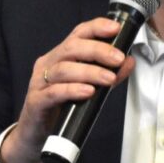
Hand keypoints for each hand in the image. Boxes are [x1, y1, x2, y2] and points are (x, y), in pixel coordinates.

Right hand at [0, 18, 133, 162]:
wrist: (35, 135)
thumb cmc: (61, 107)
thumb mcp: (87, 88)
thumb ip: (107, 74)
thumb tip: (129, 62)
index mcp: (60, 56)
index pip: (77, 34)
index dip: (96, 28)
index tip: (115, 28)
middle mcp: (48, 64)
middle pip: (71, 48)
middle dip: (97, 50)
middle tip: (118, 58)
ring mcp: (39, 82)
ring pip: (63, 69)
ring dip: (89, 71)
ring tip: (108, 78)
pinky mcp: (35, 102)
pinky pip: (53, 93)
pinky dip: (72, 90)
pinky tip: (87, 91)